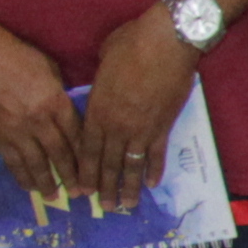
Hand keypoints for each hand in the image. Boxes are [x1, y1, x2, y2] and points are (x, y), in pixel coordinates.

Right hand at [0, 26, 82, 201]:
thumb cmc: (15, 54)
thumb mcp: (49, 69)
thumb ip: (59, 95)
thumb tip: (67, 114)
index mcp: (55, 102)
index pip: (76, 135)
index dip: (86, 156)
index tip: (94, 170)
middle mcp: (38, 120)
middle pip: (59, 154)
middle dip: (71, 175)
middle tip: (79, 193)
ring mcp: (14, 130)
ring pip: (35, 163)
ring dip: (46, 182)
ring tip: (55, 197)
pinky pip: (11, 161)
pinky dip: (21, 175)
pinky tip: (28, 186)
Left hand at [78, 13, 205, 205]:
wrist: (166, 42)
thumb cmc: (131, 44)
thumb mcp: (103, 61)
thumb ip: (101, 81)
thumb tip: (104, 83)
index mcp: (97, 109)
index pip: (86, 148)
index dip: (83, 171)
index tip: (80, 189)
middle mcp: (116, 125)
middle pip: (106, 162)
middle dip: (103, 186)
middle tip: (102, 206)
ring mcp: (141, 128)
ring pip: (130, 165)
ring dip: (127, 187)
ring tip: (125, 205)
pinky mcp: (163, 125)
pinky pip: (156, 154)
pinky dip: (154, 170)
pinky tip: (151, 184)